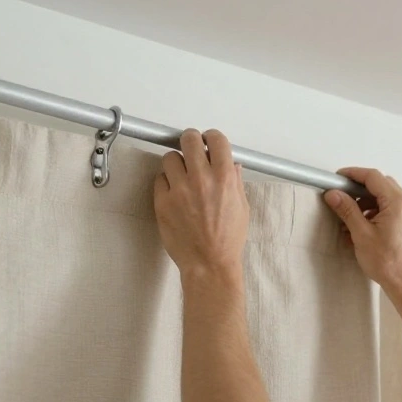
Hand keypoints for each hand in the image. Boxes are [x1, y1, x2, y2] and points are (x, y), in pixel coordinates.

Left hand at [154, 129, 249, 281]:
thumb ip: (235, 182)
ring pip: (170, 158)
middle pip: (188, 140)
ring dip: (176, 163)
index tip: (208, 142)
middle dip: (190, 141)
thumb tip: (232, 165)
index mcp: (224, 178)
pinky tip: (174, 194)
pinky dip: (166, 183)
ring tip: (182, 176)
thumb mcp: (242, 208)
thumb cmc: (227, 240)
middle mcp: (201, 180)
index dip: (211, 138)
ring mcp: (180, 190)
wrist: (209, 264)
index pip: (215, 139)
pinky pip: (159, 179)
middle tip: (191, 149)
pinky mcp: (163, 202)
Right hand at [324, 167, 401, 291]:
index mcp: (398, 202)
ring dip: (368, 202)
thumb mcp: (361, 234)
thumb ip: (347, 210)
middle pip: (381, 184)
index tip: (338, 178)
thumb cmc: (387, 262)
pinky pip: (393, 207)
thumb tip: (333, 194)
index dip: (353, 174)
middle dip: (360, 190)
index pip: (373, 177)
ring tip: (351, 217)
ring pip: (386, 196)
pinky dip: (377, 210)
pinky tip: (364, 225)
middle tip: (342, 197)